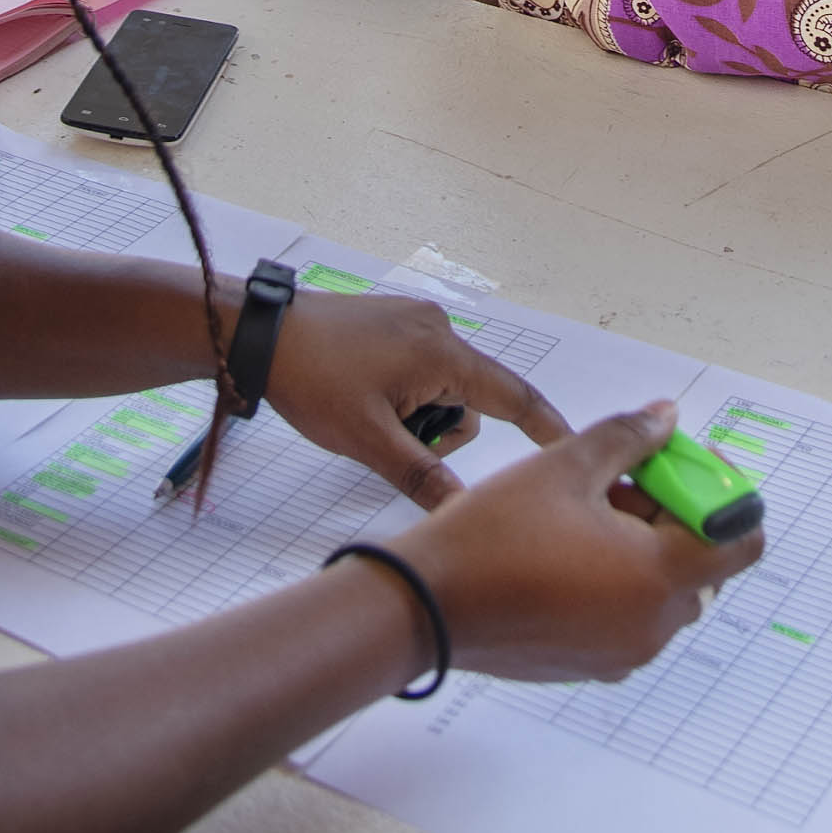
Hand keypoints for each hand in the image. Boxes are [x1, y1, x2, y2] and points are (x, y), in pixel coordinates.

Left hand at [263, 286, 569, 508]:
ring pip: (444, 387)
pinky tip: (364, 397)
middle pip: (471, 401)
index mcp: (443, 354)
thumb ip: (423, 477)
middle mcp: (439, 328)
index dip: (545, 426)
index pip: (514, 396)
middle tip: (390, 443)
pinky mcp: (395, 320)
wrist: (259, 335)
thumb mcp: (369, 441)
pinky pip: (422, 367)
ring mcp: (416, 320)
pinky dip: (407, 393)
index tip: (572, 446)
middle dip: (441, 432)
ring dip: (420, 414)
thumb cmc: (312, 382)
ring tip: (369, 418)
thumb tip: (465, 512)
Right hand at [398, 404, 761, 683]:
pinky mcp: (590, 663)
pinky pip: (629, 617)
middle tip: (622, 479)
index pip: (741, 540)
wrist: (424, 606)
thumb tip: (666, 419)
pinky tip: (565, 549)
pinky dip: (617, 581)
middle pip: (701, 563)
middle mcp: (652, 626)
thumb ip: (628, 438)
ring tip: (583, 510)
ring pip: (662, 589)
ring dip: (643, 546)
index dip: (722, 495)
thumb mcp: (564, 466)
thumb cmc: (492, 537)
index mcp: (658, 577)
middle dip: (672, 514)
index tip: (685, 469)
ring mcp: (622, 652)